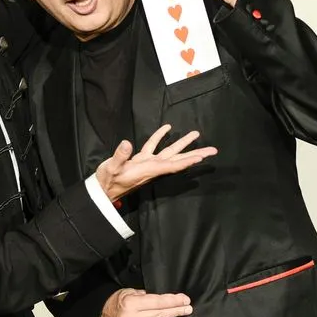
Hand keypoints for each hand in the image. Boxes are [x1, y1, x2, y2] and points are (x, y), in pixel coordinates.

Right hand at [95, 124, 216, 200]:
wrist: (103, 189)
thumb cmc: (108, 181)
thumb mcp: (112, 169)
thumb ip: (120, 156)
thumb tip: (127, 143)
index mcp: (148, 169)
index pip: (171, 166)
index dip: (186, 162)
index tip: (200, 158)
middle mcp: (152, 167)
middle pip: (178, 159)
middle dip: (195, 154)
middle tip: (213, 151)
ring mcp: (148, 163)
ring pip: (169, 152)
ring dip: (183, 143)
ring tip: (195, 134)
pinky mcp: (141, 159)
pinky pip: (153, 146)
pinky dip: (160, 137)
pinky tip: (167, 128)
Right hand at [100, 288, 192, 316]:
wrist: (101, 312)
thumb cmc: (117, 301)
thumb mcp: (128, 292)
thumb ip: (143, 295)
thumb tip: (158, 299)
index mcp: (133, 303)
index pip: (157, 301)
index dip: (172, 300)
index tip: (184, 299)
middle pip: (156, 314)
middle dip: (174, 311)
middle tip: (187, 309)